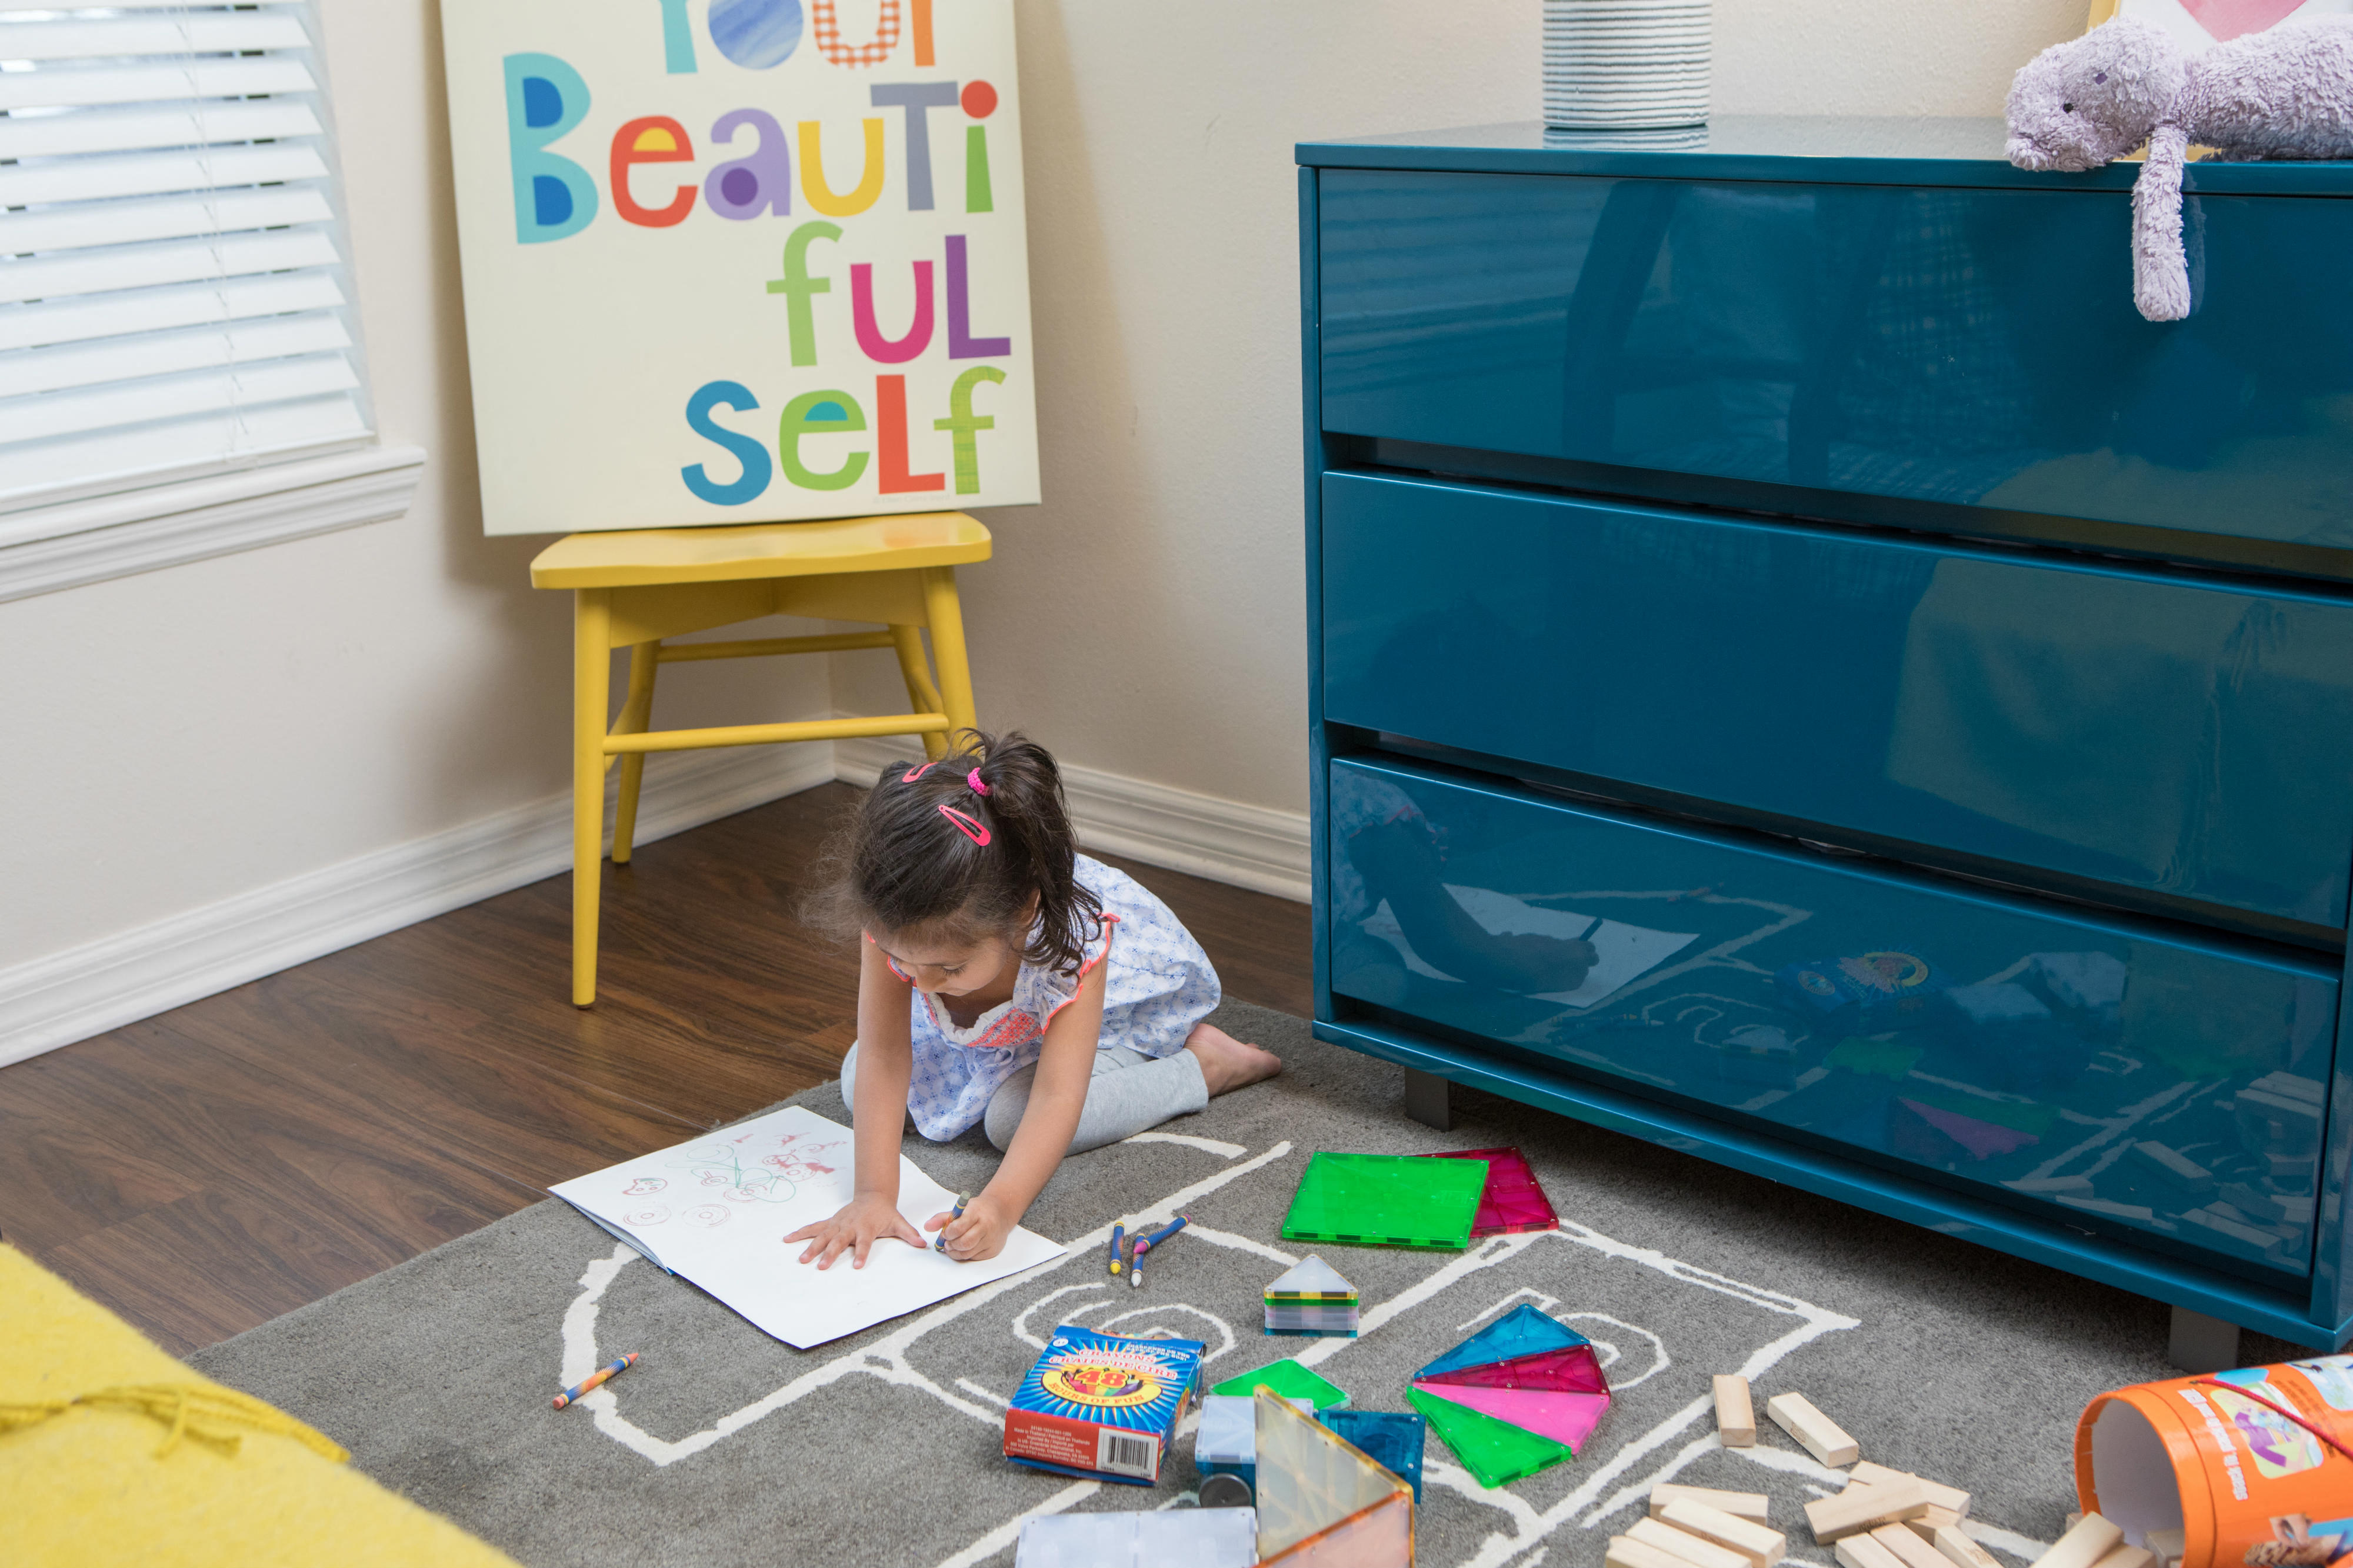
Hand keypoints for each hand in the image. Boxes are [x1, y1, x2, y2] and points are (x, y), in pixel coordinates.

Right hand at [784, 1191, 922, 1269]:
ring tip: (802, 1259)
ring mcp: (837, 1224)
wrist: (873, 1195)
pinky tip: (787, 1238)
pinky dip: (800, 1233)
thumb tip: (923, 1244)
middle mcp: (849, 1226)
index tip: (858, 1266)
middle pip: (839, 1241)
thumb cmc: (885, 1213)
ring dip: (812, 1247)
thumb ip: (909, 1234)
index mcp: (866, 1228)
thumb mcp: (898, 1222)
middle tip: (821, 1267)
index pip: (865, 1243)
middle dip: (830, 1254)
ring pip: (823, 1236)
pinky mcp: (830, 1222)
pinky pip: (813, 1228)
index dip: (862, 1254)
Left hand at [927, 1192, 1011, 1261]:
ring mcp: (991, 1240)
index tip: (946, 1232)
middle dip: (952, 1245)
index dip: (948, 1233)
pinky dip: (965, 1254)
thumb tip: (927, 1226)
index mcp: (977, 1213)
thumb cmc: (978, 1211)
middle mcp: (986, 1226)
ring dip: (956, 1252)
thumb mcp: (961, 1209)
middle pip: (964, 1243)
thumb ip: (942, 1218)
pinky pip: (974, 1257)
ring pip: (968, 1253)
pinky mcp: (993, 1250)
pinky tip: (964, 1247)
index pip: (959, 1227)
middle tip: (948, 1242)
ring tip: (953, 1245)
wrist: (1001, 1212)